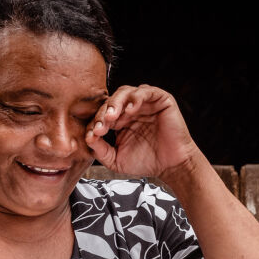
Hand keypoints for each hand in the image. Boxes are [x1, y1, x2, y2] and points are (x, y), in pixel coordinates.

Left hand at [86, 84, 202, 184]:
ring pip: (125, 92)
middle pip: (111, 101)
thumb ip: (100, 150)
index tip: (93, 135)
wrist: (171, 166)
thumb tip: (87, 137)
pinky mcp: (161, 100)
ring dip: (116, 103)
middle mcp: (132, 110)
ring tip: (112, 116)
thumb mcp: (116, 160)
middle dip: (103, 112)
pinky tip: (131, 110)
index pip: (102, 114)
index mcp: (120, 121)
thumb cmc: (148, 162)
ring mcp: (146, 103)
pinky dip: (136, 98)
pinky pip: (146, 91)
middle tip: (101, 125)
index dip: (96, 122)